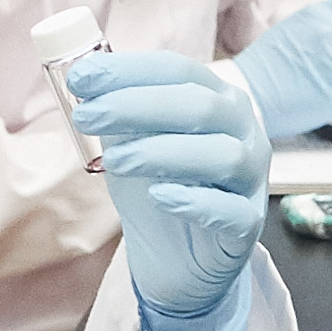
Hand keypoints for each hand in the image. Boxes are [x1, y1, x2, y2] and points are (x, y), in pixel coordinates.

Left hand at [63, 48, 268, 330]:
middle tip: (86, 117)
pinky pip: (232, 210)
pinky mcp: (248, 224)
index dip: (128, 70)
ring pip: (222, 155)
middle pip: (200, 107)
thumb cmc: (156, 188)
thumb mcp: (129, 144)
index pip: (178, 71)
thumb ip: (114, 113)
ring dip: (162, 152)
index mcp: (216, 98)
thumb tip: (80, 80)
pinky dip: (196, 201)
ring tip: (115, 161)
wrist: (176, 260)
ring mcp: (252, 178)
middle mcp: (243, 131)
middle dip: (136, 106)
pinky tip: (160, 196)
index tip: (79, 77)